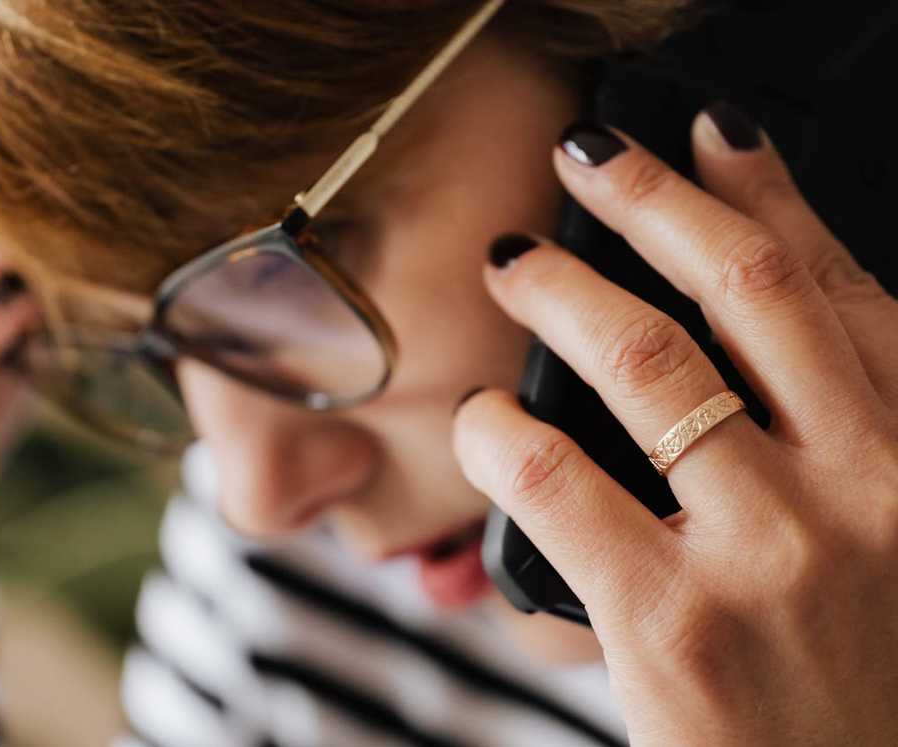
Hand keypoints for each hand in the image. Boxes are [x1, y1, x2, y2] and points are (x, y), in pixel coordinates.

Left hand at [453, 105, 897, 744]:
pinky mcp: (673, 622)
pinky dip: (500, 428)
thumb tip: (738, 349)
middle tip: (585, 158)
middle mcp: (861, 488)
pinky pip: (553, 478)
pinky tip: (482, 418)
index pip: (833, 288)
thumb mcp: (886, 545)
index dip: (764, 193)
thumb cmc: (861, 683)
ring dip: (560, 290)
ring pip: (640, 362)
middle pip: (742, 288)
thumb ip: (834, 445)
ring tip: (513, 263)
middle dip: (652, 200)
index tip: (705, 137)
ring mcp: (769, 551)